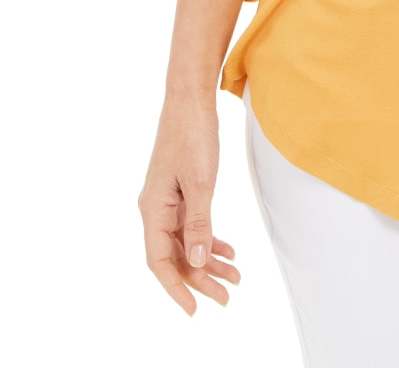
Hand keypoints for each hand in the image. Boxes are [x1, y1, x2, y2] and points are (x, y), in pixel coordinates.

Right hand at [138, 94, 240, 314]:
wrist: (191, 100)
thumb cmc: (192, 135)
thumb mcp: (200, 181)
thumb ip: (199, 223)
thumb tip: (199, 261)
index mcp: (153, 209)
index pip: (160, 261)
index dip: (176, 288)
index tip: (194, 309)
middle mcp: (156, 209)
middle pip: (176, 256)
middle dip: (200, 279)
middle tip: (226, 296)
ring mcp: (168, 200)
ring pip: (187, 242)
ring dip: (209, 261)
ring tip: (235, 277)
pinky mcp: (181, 190)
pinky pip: (193, 225)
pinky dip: (210, 239)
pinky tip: (228, 251)